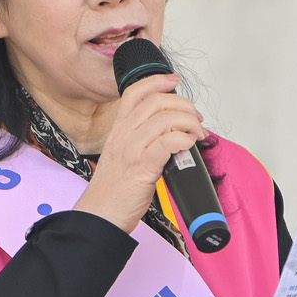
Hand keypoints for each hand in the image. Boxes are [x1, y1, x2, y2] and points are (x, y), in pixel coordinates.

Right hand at [73, 74, 205, 233]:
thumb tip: (170, 135)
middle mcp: (123, 135)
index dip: (157, 81)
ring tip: (197, 135)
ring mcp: (132, 150)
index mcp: (118, 130)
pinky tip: (189, 146)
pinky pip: (168, 142)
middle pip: (156, 102)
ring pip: (165, 119)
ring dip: (189, 123)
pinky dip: (184, 140)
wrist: (100, 216)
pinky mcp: (142, 167)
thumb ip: (141, 142)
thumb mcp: (122, 157)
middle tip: (195, 120)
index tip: (174, 81)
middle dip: (184, 105)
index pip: (135, 93)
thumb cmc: (113, 191)